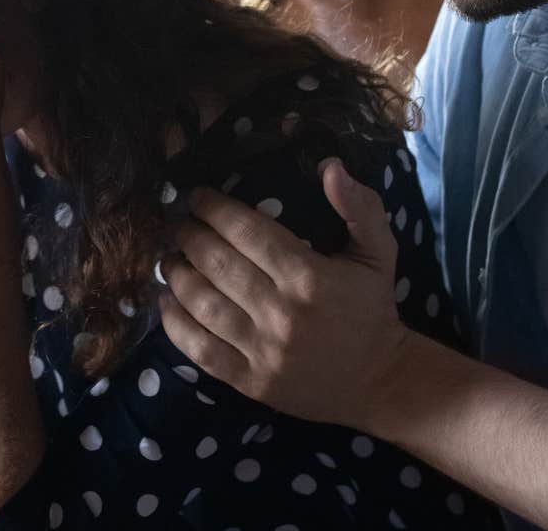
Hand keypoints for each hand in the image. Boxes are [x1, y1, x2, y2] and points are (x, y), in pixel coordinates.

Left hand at [159, 159, 410, 429]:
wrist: (379, 380)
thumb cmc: (372, 309)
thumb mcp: (379, 252)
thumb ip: (360, 206)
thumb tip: (329, 166)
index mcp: (309, 276)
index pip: (247, 231)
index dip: (214, 208)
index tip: (197, 197)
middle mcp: (281, 312)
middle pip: (217, 263)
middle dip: (189, 236)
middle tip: (179, 225)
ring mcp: (263, 350)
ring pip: (203, 304)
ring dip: (177, 275)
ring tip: (170, 259)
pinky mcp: (250, 381)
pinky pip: (200, 349)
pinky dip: (176, 323)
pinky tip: (167, 301)